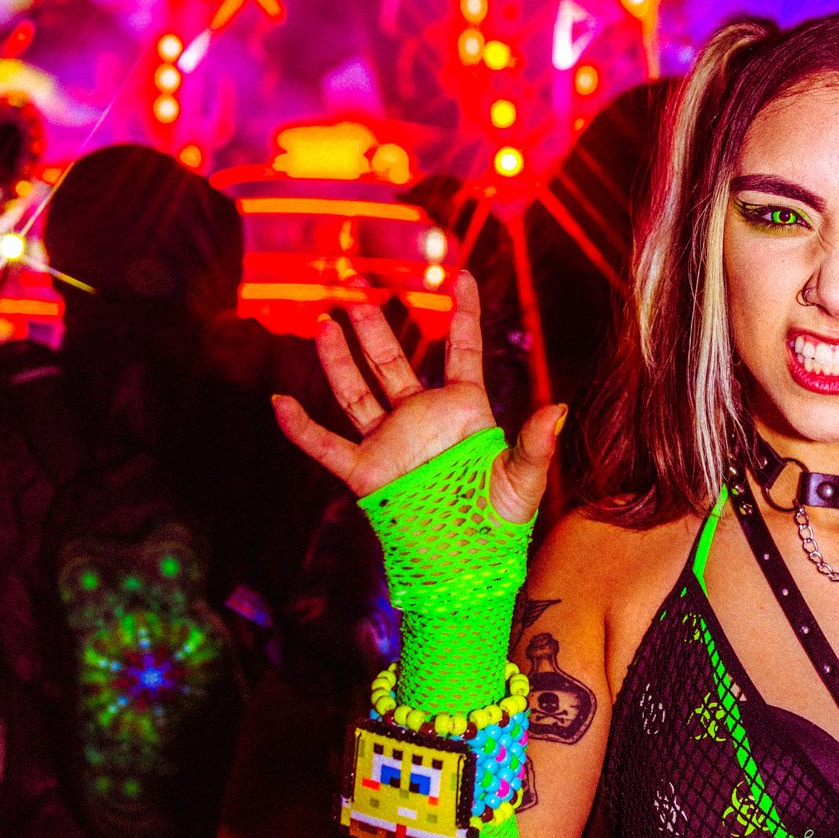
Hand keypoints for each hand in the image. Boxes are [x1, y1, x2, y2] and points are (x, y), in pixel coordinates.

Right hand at [272, 269, 564, 523]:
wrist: (467, 563)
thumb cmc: (500, 522)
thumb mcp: (523, 480)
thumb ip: (536, 445)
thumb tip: (559, 410)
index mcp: (465, 410)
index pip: (463, 349)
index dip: (463, 313)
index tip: (461, 274)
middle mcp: (422, 417)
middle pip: (393, 361)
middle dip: (374, 326)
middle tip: (359, 289)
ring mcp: (391, 442)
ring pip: (357, 391)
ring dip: (339, 360)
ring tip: (325, 322)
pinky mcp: (367, 473)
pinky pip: (327, 446)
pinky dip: (300, 428)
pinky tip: (279, 403)